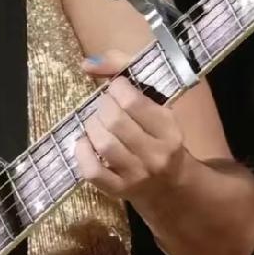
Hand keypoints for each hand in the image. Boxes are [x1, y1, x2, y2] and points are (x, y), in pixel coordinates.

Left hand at [76, 48, 185, 200]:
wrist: (172, 186)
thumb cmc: (159, 136)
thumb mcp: (156, 104)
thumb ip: (124, 70)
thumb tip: (87, 64)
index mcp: (170, 129)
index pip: (133, 101)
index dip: (116, 87)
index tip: (117, 88)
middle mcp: (156, 154)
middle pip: (115, 121)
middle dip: (103, 106)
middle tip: (105, 106)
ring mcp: (137, 175)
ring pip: (104, 144)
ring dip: (92, 126)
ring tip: (97, 122)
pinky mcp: (119, 190)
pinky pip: (92, 171)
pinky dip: (82, 152)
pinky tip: (85, 143)